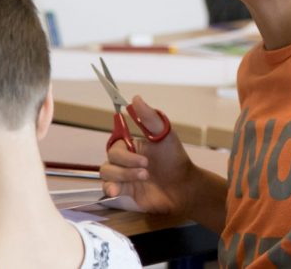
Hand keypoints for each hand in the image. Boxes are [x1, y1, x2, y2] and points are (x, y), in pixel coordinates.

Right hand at [100, 96, 196, 215]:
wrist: (184, 188)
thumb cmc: (175, 160)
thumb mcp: (165, 136)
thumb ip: (150, 118)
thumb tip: (135, 98)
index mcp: (133, 145)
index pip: (116, 142)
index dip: (121, 146)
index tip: (132, 146)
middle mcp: (126, 160)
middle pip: (111, 157)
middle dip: (127, 161)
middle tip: (146, 165)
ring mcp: (124, 176)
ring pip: (107, 172)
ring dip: (123, 174)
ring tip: (144, 177)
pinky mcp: (124, 191)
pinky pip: (107, 188)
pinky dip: (110, 188)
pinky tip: (118, 190)